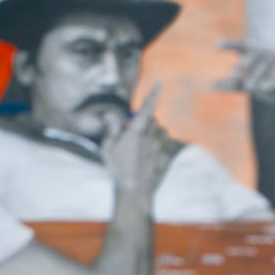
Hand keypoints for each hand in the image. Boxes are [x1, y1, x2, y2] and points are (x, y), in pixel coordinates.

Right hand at [101, 84, 172, 201]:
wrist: (135, 192)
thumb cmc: (118, 170)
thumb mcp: (108, 148)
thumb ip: (111, 129)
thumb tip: (111, 115)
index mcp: (136, 131)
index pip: (146, 108)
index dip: (153, 94)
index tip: (161, 82)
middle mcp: (151, 136)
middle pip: (153, 121)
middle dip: (147, 124)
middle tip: (135, 137)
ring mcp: (160, 147)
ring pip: (161, 132)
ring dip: (155, 135)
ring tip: (143, 149)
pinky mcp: (165, 158)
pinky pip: (166, 145)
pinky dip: (161, 146)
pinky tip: (151, 157)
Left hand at [216, 41, 274, 123]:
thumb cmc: (270, 86)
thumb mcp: (249, 85)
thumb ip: (232, 84)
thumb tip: (209, 85)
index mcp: (258, 54)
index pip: (243, 46)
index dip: (231, 44)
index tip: (217, 46)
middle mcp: (268, 53)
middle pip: (253, 55)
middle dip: (244, 65)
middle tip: (234, 76)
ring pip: (265, 66)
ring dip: (256, 77)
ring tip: (249, 87)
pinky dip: (271, 82)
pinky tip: (265, 88)